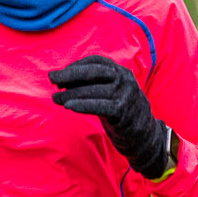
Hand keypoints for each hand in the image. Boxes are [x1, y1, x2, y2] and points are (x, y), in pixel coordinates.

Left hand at [49, 57, 172, 179]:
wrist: (145, 135)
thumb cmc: (122, 112)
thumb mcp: (111, 92)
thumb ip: (93, 84)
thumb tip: (62, 80)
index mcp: (121, 71)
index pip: (96, 61)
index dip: (76, 66)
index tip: (61, 74)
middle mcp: (125, 79)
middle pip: (93, 72)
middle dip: (70, 74)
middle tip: (52, 79)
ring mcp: (125, 95)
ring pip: (93, 90)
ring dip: (70, 94)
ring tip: (56, 98)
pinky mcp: (122, 112)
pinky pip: (98, 106)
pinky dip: (81, 105)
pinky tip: (68, 106)